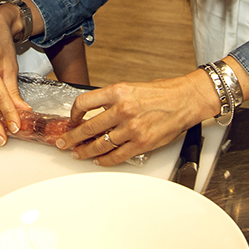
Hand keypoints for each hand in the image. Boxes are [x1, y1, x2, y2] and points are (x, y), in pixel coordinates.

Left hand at [55, 70, 217, 166]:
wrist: (185, 100)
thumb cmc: (161, 93)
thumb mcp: (131, 88)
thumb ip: (112, 100)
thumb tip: (94, 114)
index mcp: (118, 92)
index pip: (84, 103)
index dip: (73, 114)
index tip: (72, 120)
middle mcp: (123, 109)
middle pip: (87, 128)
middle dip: (72, 138)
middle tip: (63, 143)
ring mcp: (131, 128)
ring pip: (100, 144)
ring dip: (86, 151)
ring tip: (78, 154)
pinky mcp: (141, 144)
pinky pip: (116, 156)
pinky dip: (104, 160)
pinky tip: (98, 160)